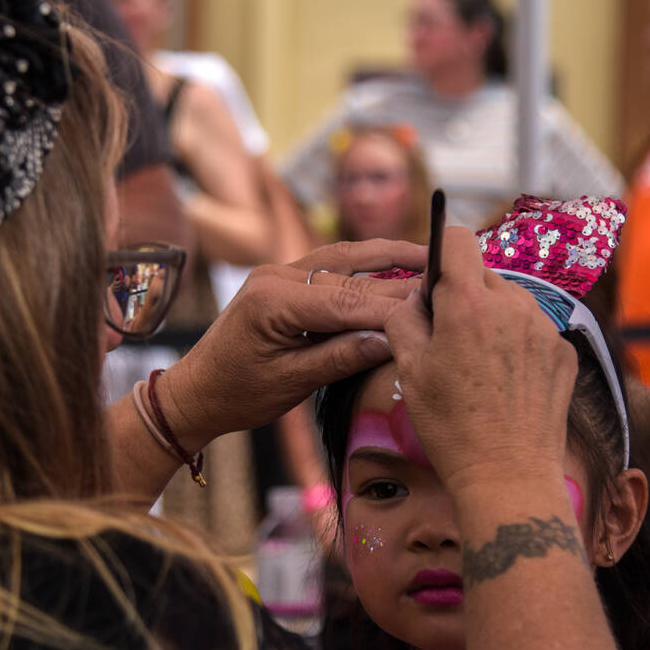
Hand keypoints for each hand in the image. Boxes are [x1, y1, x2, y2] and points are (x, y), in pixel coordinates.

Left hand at [158, 240, 425, 449]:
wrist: (196, 391)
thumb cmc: (236, 395)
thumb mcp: (290, 384)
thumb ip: (340, 357)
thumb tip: (393, 341)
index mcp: (272, 302)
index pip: (347, 301)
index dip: (395, 308)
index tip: (439, 312)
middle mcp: (275, 276)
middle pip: (351, 274)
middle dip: (402, 276)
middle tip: (453, 277)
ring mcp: (278, 272)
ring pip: (344, 257)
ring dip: (389, 255)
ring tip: (434, 255)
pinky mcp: (283, 279)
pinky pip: (332, 264)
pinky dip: (367, 262)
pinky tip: (397, 261)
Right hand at [384, 227, 575, 491]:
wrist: (508, 476)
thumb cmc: (451, 426)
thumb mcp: (408, 370)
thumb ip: (404, 318)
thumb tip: (415, 297)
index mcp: (468, 305)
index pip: (456, 240)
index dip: (438, 254)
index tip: (431, 287)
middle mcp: (513, 306)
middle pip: (482, 272)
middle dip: (461, 295)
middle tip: (446, 340)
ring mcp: (544, 329)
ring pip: (509, 299)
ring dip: (490, 316)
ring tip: (477, 365)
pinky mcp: (563, 351)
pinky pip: (532, 328)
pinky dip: (515, 341)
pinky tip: (503, 380)